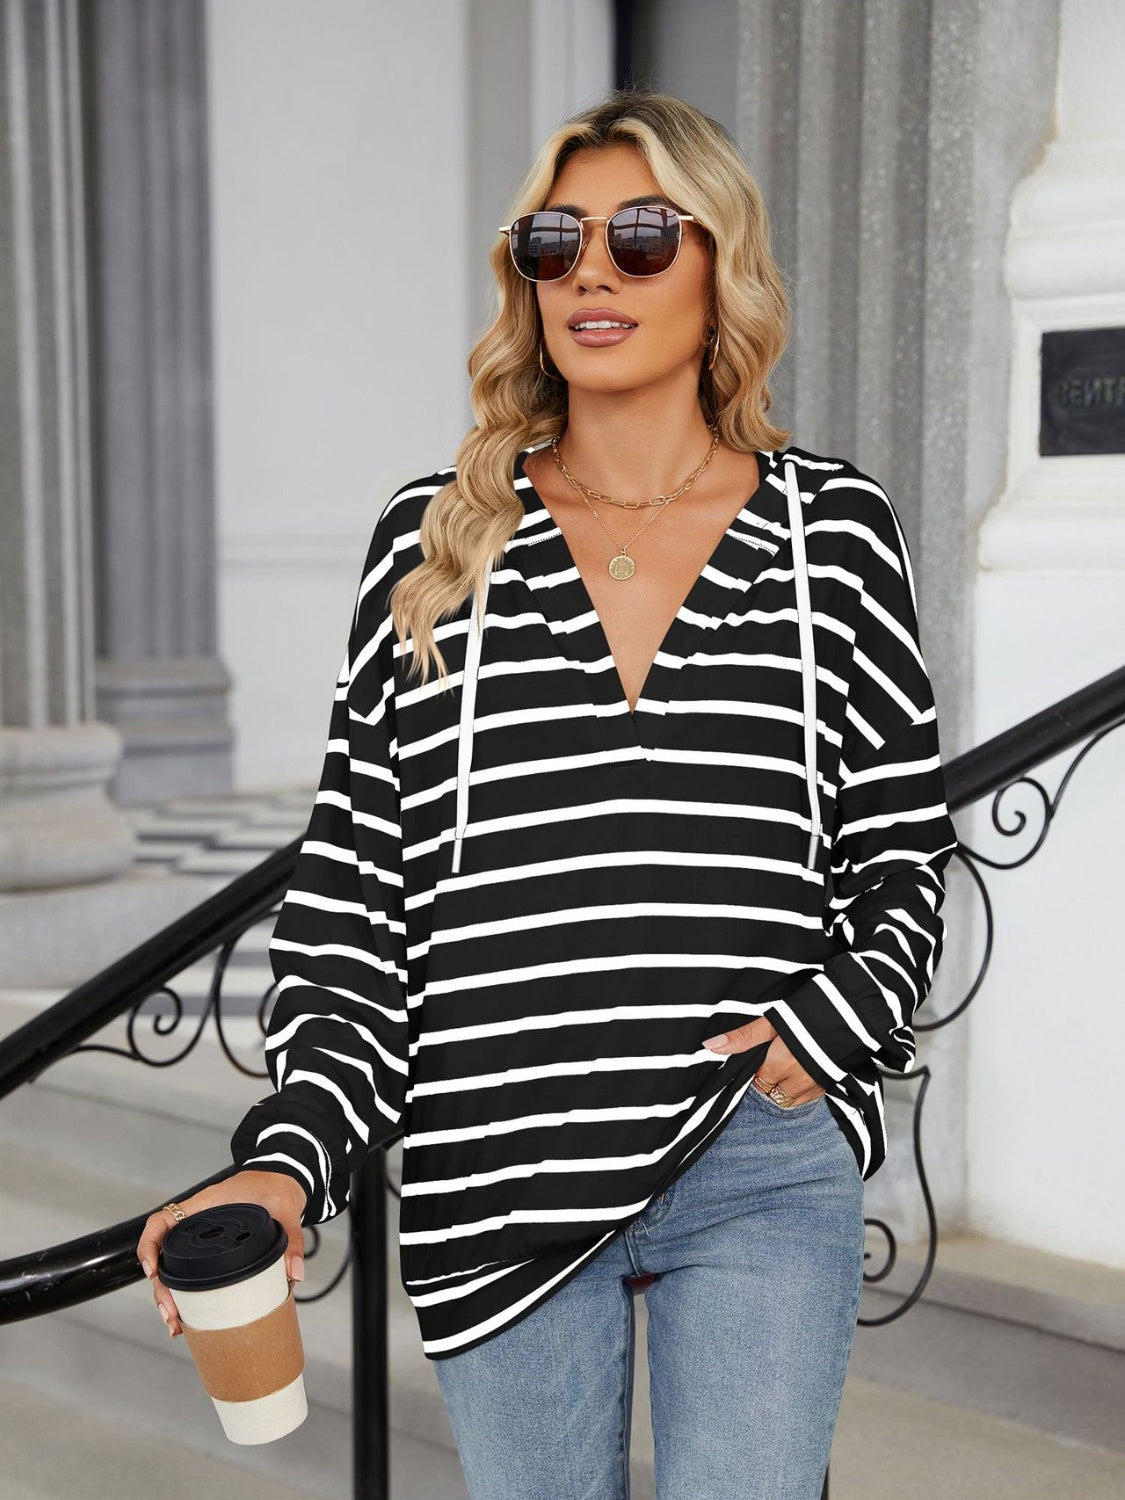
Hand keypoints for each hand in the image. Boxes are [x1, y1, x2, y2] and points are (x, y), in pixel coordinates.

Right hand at [135, 1170, 308, 1338]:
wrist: (283, 1181)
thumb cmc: (275, 1186)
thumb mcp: (284, 1209)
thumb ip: (291, 1240)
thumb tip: (293, 1273)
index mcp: (205, 1205)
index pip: (163, 1221)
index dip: (150, 1244)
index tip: (152, 1271)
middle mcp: (197, 1222)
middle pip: (164, 1255)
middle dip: (161, 1288)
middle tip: (171, 1314)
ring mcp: (202, 1238)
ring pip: (174, 1267)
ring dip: (170, 1295)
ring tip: (176, 1323)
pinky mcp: (212, 1251)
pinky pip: (191, 1271)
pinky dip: (186, 1293)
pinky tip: (189, 1315)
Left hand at [703, 1016, 826, 1105]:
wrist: (848, 1014)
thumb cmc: (805, 1014)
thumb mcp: (770, 1022)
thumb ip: (742, 1037)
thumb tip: (710, 1046)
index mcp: (778, 1064)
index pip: (756, 1081)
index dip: (757, 1069)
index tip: (762, 1058)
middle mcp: (795, 1081)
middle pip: (771, 1092)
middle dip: (769, 1080)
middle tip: (775, 1059)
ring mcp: (813, 1087)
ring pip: (788, 1099)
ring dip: (784, 1088)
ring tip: (788, 1066)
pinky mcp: (827, 1087)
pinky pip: (806, 1100)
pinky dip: (800, 1092)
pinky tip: (801, 1073)